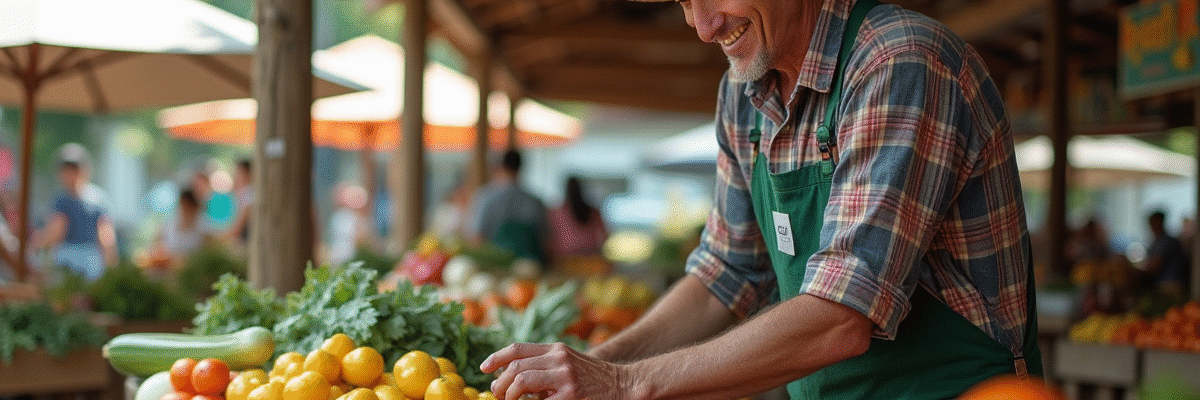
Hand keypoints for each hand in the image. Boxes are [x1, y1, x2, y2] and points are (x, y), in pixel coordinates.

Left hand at [481, 342, 634, 399]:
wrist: (624, 385)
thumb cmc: (592, 379)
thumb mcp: (568, 363)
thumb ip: (542, 366)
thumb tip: (505, 380)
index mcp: (556, 349)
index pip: (518, 348)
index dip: (496, 358)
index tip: (484, 369)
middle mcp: (559, 359)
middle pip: (516, 366)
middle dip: (501, 383)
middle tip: (498, 395)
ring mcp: (565, 377)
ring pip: (521, 380)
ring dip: (508, 394)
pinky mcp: (570, 396)